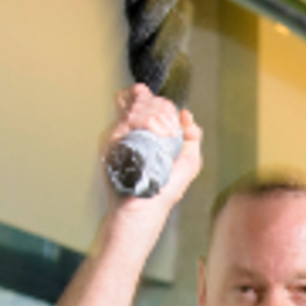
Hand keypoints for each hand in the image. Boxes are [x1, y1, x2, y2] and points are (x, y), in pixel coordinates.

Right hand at [103, 84, 203, 213]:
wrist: (146, 206)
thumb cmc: (164, 189)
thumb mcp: (189, 161)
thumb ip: (192, 136)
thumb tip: (186, 115)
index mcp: (147, 132)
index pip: (150, 101)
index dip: (163, 105)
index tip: (172, 119)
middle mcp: (132, 130)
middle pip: (146, 99)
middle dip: (164, 111)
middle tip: (169, 132)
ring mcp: (121, 133)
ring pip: (139, 105)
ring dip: (158, 117)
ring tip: (164, 136)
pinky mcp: (113, 139)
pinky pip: (130, 117)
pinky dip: (147, 122)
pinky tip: (155, 134)